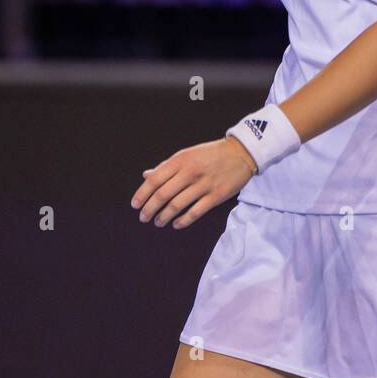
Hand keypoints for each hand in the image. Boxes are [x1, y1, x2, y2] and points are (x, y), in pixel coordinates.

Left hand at [131, 136, 256, 229]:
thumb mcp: (187, 154)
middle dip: (149, 209)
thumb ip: (166, 166)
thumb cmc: (210, 154)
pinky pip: (195, 212)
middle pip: (163, 195)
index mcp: (180, 160)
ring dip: (163, 217)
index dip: (142, 194)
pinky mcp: (216, 196)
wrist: (240, 153)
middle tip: (143, 218)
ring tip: (158, 222)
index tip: (135, 205)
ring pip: (177, 206)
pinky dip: (183, 221)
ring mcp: (203, 185)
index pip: (154, 180)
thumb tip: (146, 176)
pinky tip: (176, 224)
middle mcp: (190, 172)